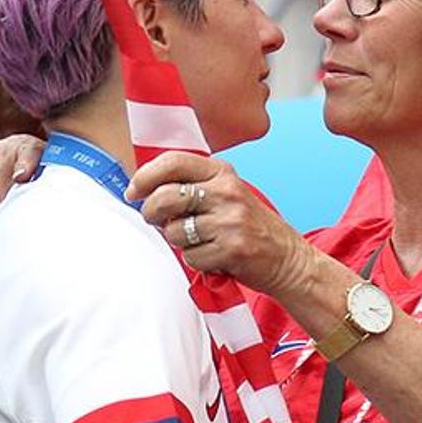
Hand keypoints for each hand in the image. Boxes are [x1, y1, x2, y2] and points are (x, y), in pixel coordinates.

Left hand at [126, 151, 315, 296]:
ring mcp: (230, 220)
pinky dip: (195, 260)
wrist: (287, 258)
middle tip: (156, 221)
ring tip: (198, 241)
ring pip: (174, 231)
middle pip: (165, 197)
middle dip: (151, 213)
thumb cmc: (250, 226)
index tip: (134, 191)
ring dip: (178, 241)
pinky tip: (213, 256)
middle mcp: (227, 191)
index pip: (173, 162)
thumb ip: (194, 186)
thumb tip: (145, 189)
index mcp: (223, 173)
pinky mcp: (232, 248)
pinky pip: (190, 256)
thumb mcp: (227, 194)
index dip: (145, 176)